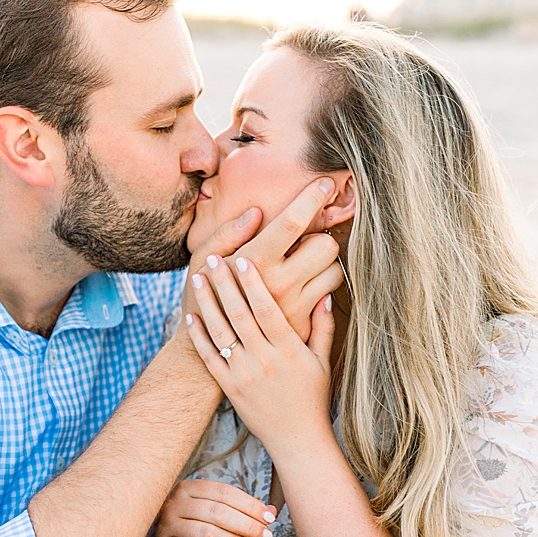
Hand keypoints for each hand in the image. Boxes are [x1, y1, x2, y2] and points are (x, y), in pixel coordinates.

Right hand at [154, 478, 276, 536]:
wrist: (158, 535)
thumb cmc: (195, 519)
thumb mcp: (215, 506)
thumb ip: (242, 507)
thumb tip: (271, 512)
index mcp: (189, 487)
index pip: (226, 492)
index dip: (251, 505)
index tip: (269, 519)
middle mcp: (175, 502)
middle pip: (219, 512)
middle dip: (247, 525)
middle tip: (265, 536)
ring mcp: (167, 524)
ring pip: (208, 532)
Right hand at [182, 178, 345, 340]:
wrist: (215, 353)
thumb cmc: (204, 297)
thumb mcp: (202, 261)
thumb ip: (227, 233)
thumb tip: (257, 213)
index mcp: (254, 261)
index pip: (292, 222)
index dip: (312, 198)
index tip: (326, 183)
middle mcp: (278, 282)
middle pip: (325, 244)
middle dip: (320, 238)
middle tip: (303, 244)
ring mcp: (294, 305)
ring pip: (335, 270)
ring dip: (324, 264)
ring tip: (302, 268)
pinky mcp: (305, 322)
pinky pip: (332, 293)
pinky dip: (325, 285)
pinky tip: (306, 286)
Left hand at [184, 249, 339, 459]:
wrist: (297, 438)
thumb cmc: (313, 397)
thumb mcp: (323, 361)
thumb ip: (323, 327)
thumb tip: (325, 295)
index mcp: (289, 350)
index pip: (268, 309)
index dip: (253, 283)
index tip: (244, 259)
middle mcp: (264, 360)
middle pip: (240, 314)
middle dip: (224, 284)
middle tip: (213, 259)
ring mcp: (244, 374)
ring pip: (220, 331)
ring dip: (206, 303)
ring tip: (197, 278)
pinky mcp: (229, 387)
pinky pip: (209, 357)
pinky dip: (198, 336)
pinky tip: (190, 316)